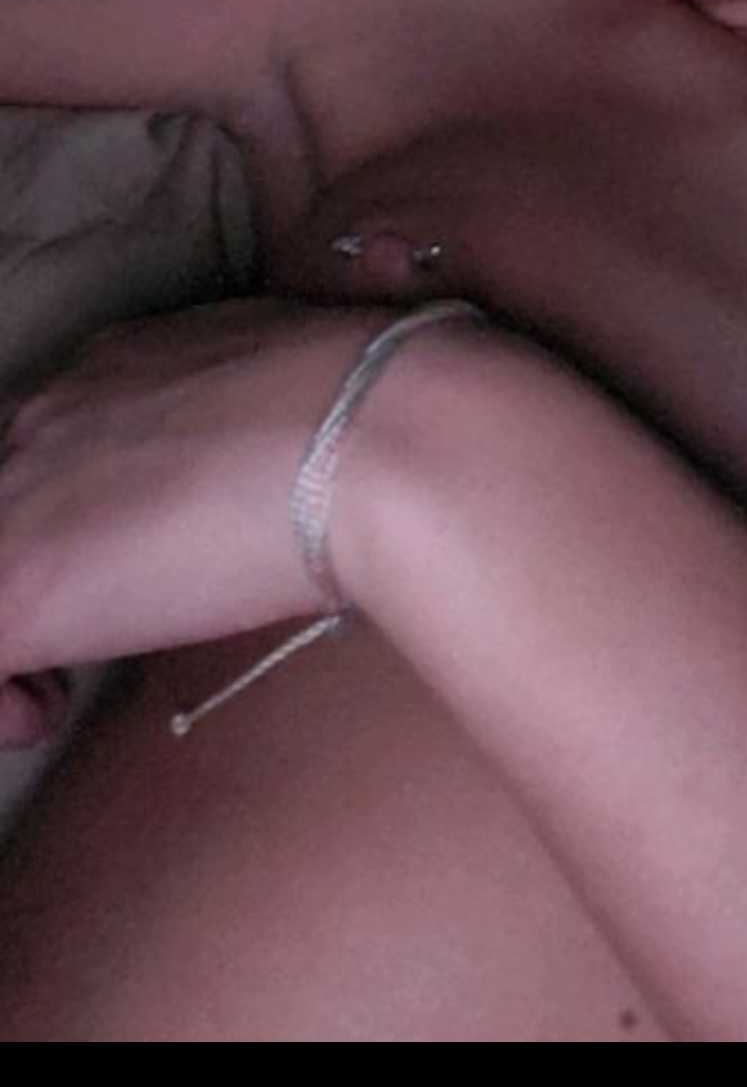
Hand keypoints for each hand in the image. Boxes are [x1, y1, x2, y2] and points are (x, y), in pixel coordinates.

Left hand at [0, 297, 400, 746]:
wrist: (366, 439)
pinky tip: (44, 715)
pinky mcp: (14, 582)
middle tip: (72, 642)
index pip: (42, 450)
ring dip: (8, 640)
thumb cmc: (370, 415)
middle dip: (22, 573)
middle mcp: (44, 417)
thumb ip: (242, 423)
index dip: (61, 520)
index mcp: (110, 371)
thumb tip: (276, 459)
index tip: (114, 565)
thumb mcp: (284, 388)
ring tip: (43, 693)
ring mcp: (18, 494)